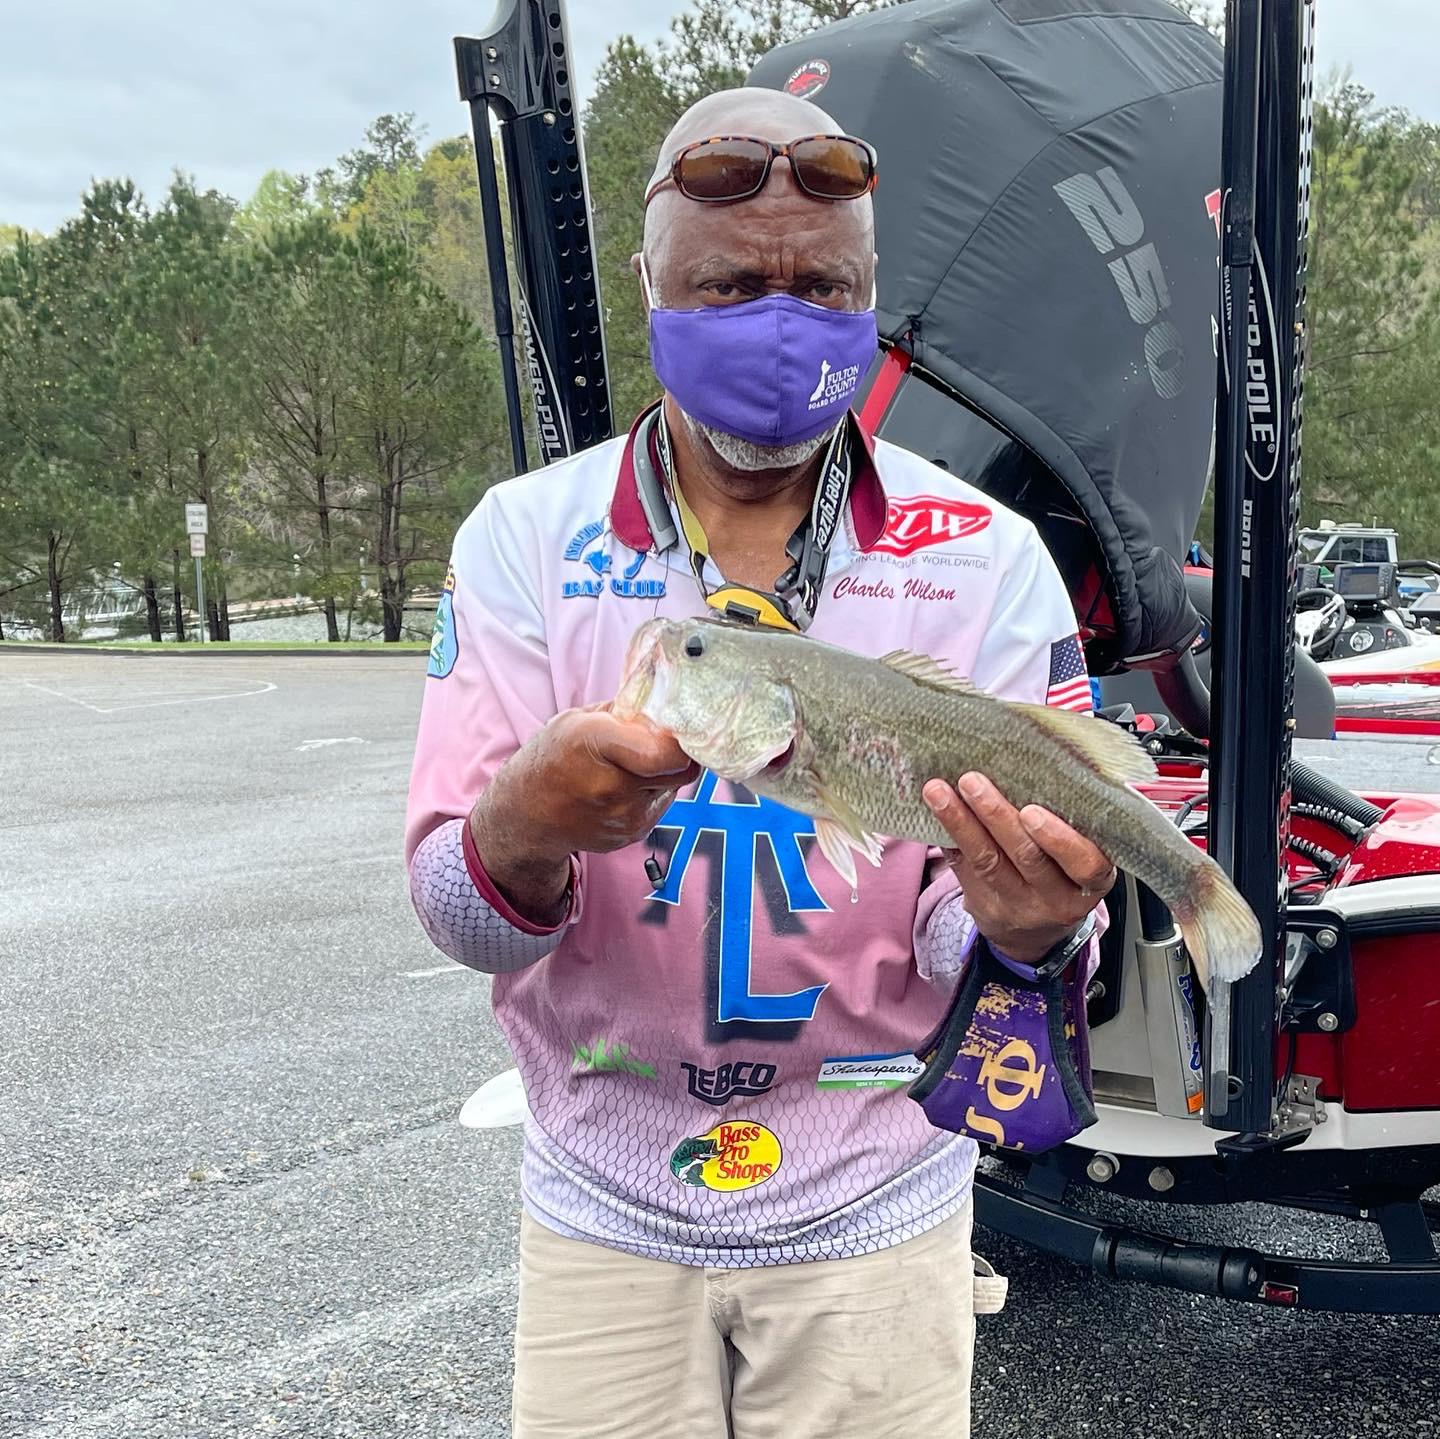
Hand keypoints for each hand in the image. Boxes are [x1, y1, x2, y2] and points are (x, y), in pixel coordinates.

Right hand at [470, 707, 699, 921]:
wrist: (527, 814)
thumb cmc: (553, 757)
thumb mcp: (579, 719)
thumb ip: (624, 711)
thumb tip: (665, 705)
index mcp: (594, 743)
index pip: (664, 751)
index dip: (678, 739)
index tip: (674, 728)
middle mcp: (611, 785)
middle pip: (679, 768)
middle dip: (675, 752)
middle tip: (659, 742)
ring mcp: (623, 815)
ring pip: (673, 786)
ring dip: (662, 772)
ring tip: (630, 766)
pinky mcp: (631, 833)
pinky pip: (660, 803)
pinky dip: (651, 791)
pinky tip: (623, 787)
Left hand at [922, 772, 1115, 965]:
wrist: (1035, 931)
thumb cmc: (1062, 874)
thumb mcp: (1080, 860)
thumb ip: (1069, 825)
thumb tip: (1032, 766)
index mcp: (1090, 881)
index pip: (1084, 865)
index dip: (1059, 840)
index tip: (1032, 811)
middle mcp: (1056, 899)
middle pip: (1027, 858)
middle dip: (996, 816)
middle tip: (972, 781)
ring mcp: (1018, 906)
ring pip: (987, 862)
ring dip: (961, 822)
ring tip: (939, 791)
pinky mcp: (984, 907)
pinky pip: (963, 869)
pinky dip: (948, 837)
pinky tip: (934, 811)